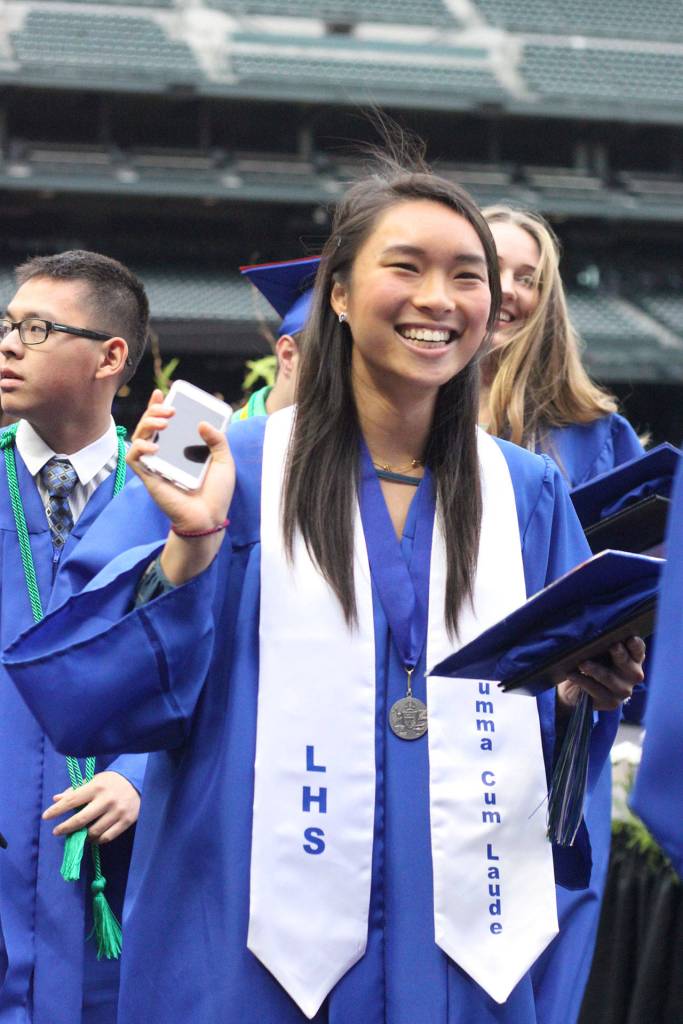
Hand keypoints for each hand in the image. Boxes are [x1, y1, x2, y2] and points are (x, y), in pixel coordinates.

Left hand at [43, 771, 140, 844]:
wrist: (138, 781)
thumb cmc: (111, 781)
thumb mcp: (94, 780)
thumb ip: (75, 790)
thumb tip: (56, 799)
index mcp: (97, 787)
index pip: (72, 800)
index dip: (57, 810)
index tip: (46, 817)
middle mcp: (106, 800)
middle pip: (81, 819)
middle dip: (66, 827)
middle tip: (57, 831)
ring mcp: (117, 812)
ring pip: (94, 832)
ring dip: (83, 836)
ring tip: (79, 834)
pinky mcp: (127, 821)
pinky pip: (107, 837)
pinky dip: (97, 840)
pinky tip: (92, 837)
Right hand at [128, 389, 235, 584]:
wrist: (209, 518)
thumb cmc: (216, 492)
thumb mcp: (224, 461)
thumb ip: (218, 440)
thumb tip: (202, 423)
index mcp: (181, 447)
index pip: (166, 421)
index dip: (160, 406)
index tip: (164, 393)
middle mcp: (165, 453)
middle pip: (150, 425)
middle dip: (155, 411)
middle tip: (170, 410)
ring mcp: (155, 464)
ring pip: (139, 436)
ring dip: (148, 424)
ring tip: (165, 423)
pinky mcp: (148, 476)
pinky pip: (134, 458)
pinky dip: (141, 449)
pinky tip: (155, 449)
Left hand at [557, 636, 645, 711]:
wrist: (577, 690)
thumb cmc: (591, 663)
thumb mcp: (598, 652)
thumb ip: (601, 645)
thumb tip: (593, 638)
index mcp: (633, 658)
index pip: (638, 649)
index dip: (635, 644)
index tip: (631, 638)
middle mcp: (633, 674)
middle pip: (626, 662)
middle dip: (620, 653)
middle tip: (613, 646)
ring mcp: (624, 690)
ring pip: (609, 677)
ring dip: (595, 669)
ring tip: (582, 663)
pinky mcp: (611, 702)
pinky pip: (595, 689)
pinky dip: (582, 681)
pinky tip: (572, 675)